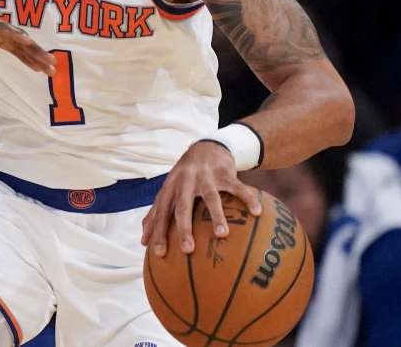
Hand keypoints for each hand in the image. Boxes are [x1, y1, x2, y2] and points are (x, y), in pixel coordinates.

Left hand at [0, 0, 54, 74]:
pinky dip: (22, 55)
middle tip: (52, 65)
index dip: (19, 39)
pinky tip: (34, 65)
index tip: (34, 47)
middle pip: (17, 37)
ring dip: (33, 55)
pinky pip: (9, 47)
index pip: (3, 29)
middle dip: (35, 51)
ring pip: (17, 44)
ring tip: (50, 69)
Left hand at [140, 141, 263, 256]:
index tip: (158, 253)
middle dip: (183, 228)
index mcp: (170, 189)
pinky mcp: (225, 172)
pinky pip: (238, 186)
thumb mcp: (168, 190)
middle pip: (182, 206)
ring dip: (216, 215)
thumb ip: (157, 214)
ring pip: (210, 197)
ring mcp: (205, 176)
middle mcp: (185, 182)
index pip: (161, 212)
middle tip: (187, 249)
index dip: (158, 231)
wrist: (206, 147)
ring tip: (222, 235)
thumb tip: (143, 242)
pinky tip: (257, 212)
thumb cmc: (185, 177)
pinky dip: (248, 198)